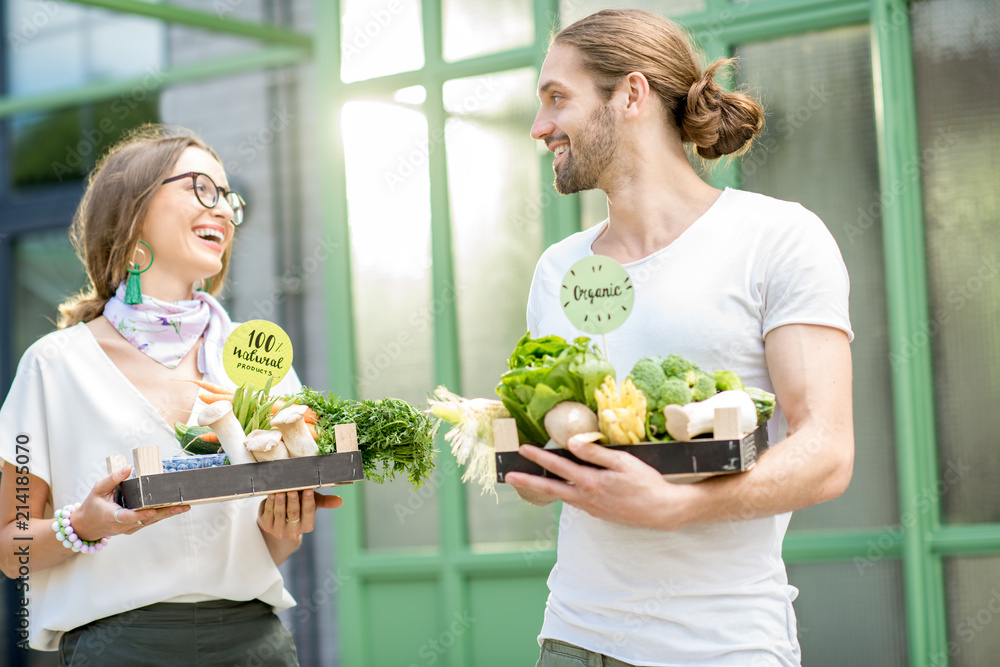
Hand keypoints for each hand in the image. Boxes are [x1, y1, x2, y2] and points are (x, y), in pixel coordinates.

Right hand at [72, 466, 190, 539]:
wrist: (86, 526)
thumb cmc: (92, 506)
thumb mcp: (97, 489)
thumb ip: (112, 479)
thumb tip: (128, 468)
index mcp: (111, 515)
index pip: (126, 517)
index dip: (140, 515)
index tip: (152, 512)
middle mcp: (122, 525)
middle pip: (145, 520)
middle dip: (164, 513)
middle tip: (181, 506)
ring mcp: (128, 528)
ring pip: (150, 522)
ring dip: (167, 514)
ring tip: (183, 506)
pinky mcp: (133, 528)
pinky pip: (149, 522)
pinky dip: (161, 515)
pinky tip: (174, 508)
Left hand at [257, 489, 342, 540]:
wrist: (281, 523)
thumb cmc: (300, 509)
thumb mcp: (313, 505)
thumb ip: (325, 502)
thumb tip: (340, 501)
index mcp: (307, 526)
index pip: (309, 513)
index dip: (308, 501)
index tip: (308, 490)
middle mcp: (294, 531)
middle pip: (293, 514)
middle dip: (293, 501)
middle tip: (293, 490)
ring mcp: (279, 530)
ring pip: (280, 514)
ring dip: (280, 502)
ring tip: (281, 492)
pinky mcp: (266, 526)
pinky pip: (269, 513)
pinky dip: (270, 504)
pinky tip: (272, 495)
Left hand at [505, 436, 699, 530]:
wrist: (663, 511)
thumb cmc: (647, 483)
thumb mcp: (623, 462)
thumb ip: (595, 453)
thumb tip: (572, 443)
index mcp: (591, 483)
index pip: (559, 467)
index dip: (539, 457)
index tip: (524, 449)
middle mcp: (586, 498)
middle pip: (551, 489)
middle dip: (528, 482)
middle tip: (509, 477)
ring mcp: (592, 508)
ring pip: (562, 496)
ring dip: (544, 488)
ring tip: (530, 481)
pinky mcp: (599, 513)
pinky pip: (575, 502)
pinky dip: (563, 494)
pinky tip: (562, 489)